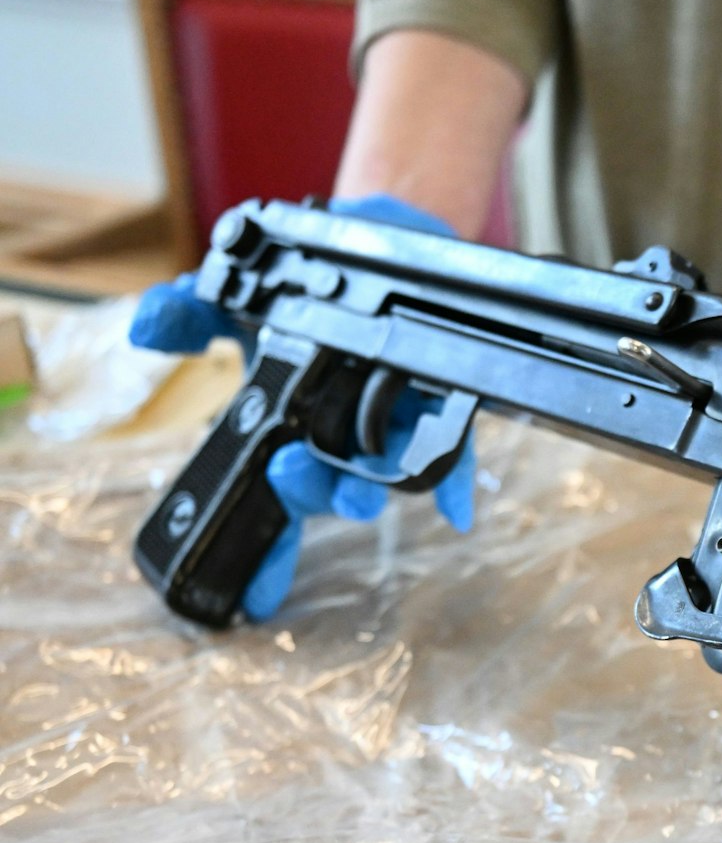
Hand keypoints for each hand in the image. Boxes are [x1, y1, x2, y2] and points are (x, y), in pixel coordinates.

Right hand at [129, 195, 476, 619]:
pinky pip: (453, 447)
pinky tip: (455, 510)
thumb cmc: (304, 285)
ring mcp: (392, 421)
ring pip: (383, 471)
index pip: (269, 500)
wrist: (377, 243)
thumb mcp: (237, 294)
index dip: (262, 555)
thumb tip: (145, 330)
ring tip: (361, 494)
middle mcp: (340, 438)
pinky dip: (453, 480)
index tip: (254, 599)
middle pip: (326, 488)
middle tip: (298, 484)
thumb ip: (191, 313)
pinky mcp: (441, 399)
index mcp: (289, 428)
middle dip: (313, 497)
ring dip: (370, 487)